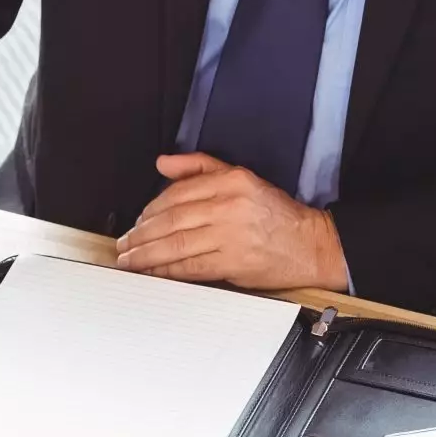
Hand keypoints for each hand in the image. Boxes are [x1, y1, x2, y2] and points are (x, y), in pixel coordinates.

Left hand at [114, 153, 347, 289]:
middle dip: (141, 234)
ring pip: (176, 244)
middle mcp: (229, 205)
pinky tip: (152, 272)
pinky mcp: (234, 263)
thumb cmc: (276, 214)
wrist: (311, 244)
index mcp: (230, 181)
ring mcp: (231, 235)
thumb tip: (163, 164)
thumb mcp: (242, 177)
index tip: (137, 222)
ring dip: (146, 254)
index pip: (177, 193)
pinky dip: (167, 271)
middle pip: (171, 219)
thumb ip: (200, 168)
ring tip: (129, 260)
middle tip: (123, 245)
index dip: (150, 209)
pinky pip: (190, 267)